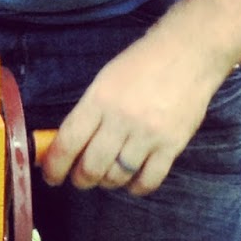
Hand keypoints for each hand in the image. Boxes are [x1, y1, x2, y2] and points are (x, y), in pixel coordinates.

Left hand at [39, 32, 228, 195]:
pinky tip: (131, 182)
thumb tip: (67, 145)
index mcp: (99, 100)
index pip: (68, 142)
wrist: (189, 53)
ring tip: (106, 176)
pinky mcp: (172, 145)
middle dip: (80, 179)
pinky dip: (136, 187)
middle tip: (80, 179)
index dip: (55, 165)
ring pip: (118, 176)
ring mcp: (148, 134)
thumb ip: (87, 113)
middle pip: (92, 166)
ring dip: (107, 182)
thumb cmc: (141, 64)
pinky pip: (149, 179)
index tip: (51, 175)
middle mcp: (122, 120)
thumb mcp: (104, 81)